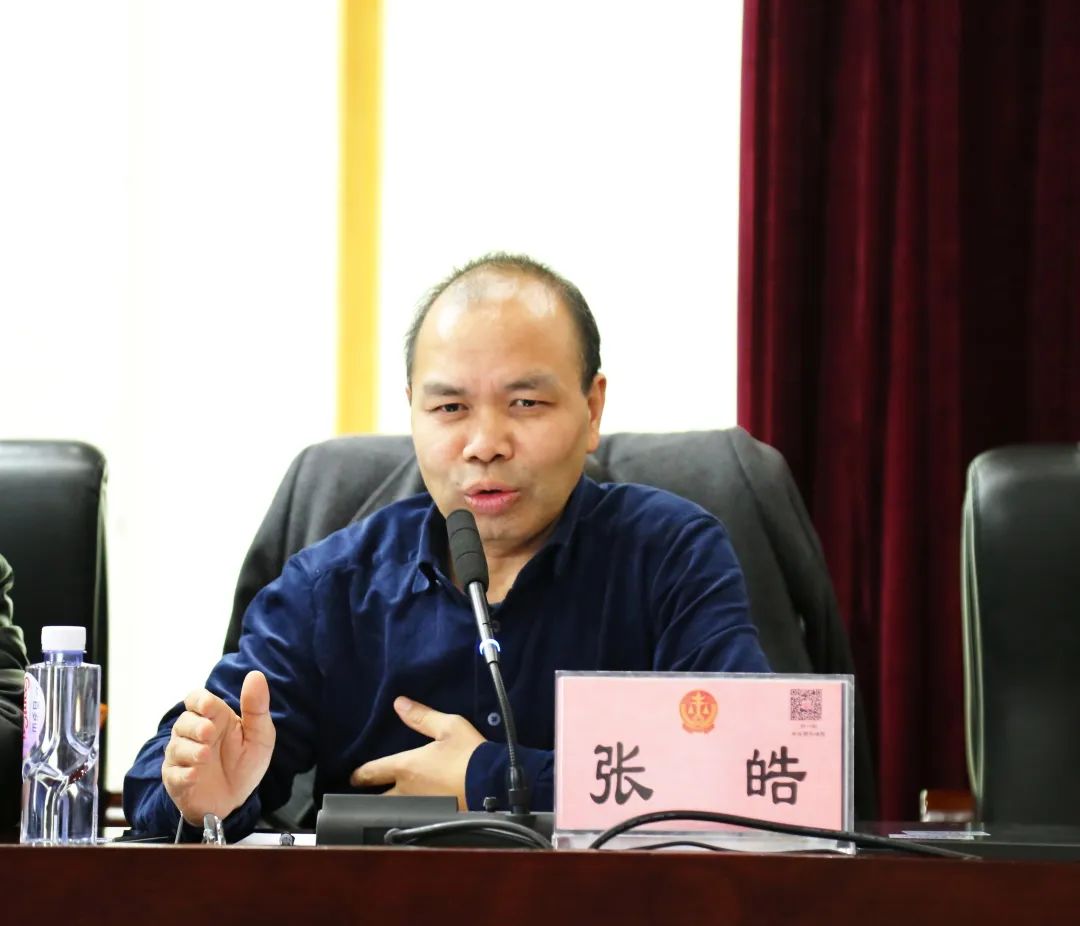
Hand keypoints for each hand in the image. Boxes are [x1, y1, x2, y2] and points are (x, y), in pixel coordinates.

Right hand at [162, 670, 276, 825]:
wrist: (235, 801)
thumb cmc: (245, 764)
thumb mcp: (260, 736)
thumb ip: (256, 707)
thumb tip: (255, 675)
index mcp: (214, 718)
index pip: (196, 699)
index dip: (199, 700)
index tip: (209, 706)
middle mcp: (193, 734)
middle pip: (184, 721)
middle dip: (195, 726)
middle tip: (209, 733)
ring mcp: (182, 756)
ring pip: (176, 746)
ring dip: (190, 750)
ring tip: (205, 755)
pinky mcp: (176, 778)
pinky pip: (173, 773)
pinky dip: (184, 773)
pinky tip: (195, 775)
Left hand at [350, 697, 484, 809]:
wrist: (492, 783)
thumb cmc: (469, 753)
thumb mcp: (448, 726)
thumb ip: (422, 716)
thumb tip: (399, 703)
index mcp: (407, 767)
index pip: (373, 771)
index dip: (360, 774)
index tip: (354, 777)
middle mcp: (407, 791)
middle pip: (379, 799)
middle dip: (371, 798)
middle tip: (366, 796)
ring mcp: (420, 807)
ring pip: (395, 810)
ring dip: (389, 807)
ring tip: (386, 806)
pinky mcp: (435, 818)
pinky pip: (414, 817)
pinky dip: (409, 815)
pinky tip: (412, 814)